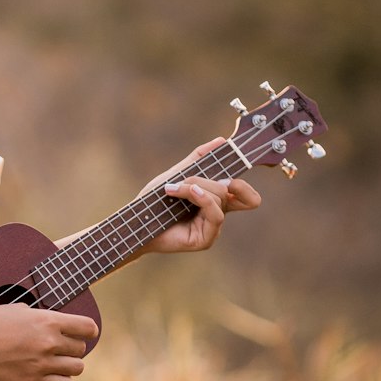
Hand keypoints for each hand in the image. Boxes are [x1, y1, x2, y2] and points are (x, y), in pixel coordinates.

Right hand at [0, 303, 97, 380]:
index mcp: (48, 320)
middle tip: (58, 348)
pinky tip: (51, 375)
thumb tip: (57, 323)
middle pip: (81, 350)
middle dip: (72, 348)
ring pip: (77, 368)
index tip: (84, 333)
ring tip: (54, 362)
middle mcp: (49, 342)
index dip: (88, 331)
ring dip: (68, 365)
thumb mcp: (19, 310)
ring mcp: (42, 364)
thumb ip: (43, 317)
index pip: (88, 328)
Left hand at [138, 137, 260, 254]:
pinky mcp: (205, 239)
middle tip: (191, 179)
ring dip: (196, 186)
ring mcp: (212, 229)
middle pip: (236, 191)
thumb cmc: (154, 201)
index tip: (234, 166)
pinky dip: (201, 197)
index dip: (245, 183)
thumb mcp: (177, 173)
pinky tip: (186, 191)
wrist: (135, 221)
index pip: (245, 195)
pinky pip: (215, 213)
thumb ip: (198, 158)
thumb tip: (221, 140)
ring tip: (173, 188)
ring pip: (221, 197)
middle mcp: (216, 215)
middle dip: (211, 178)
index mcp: (215, 201)